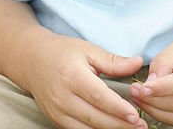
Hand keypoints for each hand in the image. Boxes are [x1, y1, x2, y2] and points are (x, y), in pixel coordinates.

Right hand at [22, 33, 147, 128]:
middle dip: (120, 125)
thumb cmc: (62, 53)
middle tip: (141, 126)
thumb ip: (113, 61)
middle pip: (95, 118)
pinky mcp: (55, 120)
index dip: (118, 109)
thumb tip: (138, 63)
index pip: (98, 97)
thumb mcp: (88, 50)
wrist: (31, 60)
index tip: (136, 115)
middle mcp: (62, 97)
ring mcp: (57, 111)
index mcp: (72, 76)